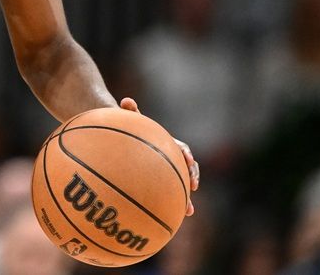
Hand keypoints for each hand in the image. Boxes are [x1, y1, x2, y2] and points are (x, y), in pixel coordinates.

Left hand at [119, 97, 198, 215]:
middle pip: (187, 169)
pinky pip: (170, 196)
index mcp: (168, 145)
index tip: (187, 159)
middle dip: (192, 177)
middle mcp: (172, 159)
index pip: (181, 148)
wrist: (127, 143)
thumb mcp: (129, 121)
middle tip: (194, 184)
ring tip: (188, 210)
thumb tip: (125, 99)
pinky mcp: (162, 184)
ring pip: (181, 185)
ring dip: (187, 197)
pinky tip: (172, 219)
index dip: (185, 154)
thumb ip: (129, 111)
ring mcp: (168, 172)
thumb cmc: (129, 132)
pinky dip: (173, 206)